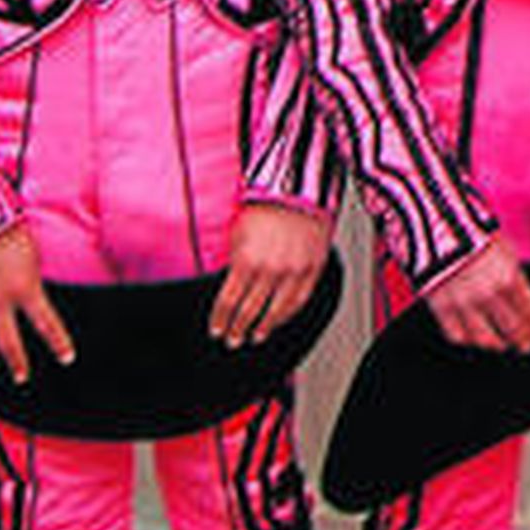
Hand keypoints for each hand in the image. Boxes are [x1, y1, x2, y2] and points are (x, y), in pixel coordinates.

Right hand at [0, 225, 74, 383]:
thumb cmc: (6, 225)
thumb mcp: (33, 252)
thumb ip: (34, 277)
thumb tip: (41, 291)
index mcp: (24, 289)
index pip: (48, 324)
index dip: (59, 344)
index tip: (67, 358)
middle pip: (8, 343)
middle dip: (17, 363)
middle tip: (21, 377)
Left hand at [210, 204, 333, 347]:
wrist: (298, 189)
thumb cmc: (265, 205)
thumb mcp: (237, 232)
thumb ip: (232, 261)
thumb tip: (225, 286)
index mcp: (246, 260)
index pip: (227, 302)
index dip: (220, 320)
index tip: (216, 329)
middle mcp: (270, 270)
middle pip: (249, 311)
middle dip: (237, 329)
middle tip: (233, 339)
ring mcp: (294, 271)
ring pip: (276, 311)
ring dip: (263, 328)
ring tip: (256, 336)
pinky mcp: (313, 269)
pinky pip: (299, 300)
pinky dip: (287, 315)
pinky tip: (279, 320)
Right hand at [424, 234, 529, 352]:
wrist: (434, 222)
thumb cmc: (473, 231)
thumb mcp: (504, 249)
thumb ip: (515, 277)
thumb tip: (522, 300)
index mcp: (509, 278)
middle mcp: (488, 295)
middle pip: (512, 331)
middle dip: (523, 341)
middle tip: (526, 346)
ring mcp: (463, 303)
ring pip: (485, 340)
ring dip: (497, 345)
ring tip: (502, 345)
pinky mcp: (441, 307)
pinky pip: (457, 335)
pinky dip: (468, 340)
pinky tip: (474, 338)